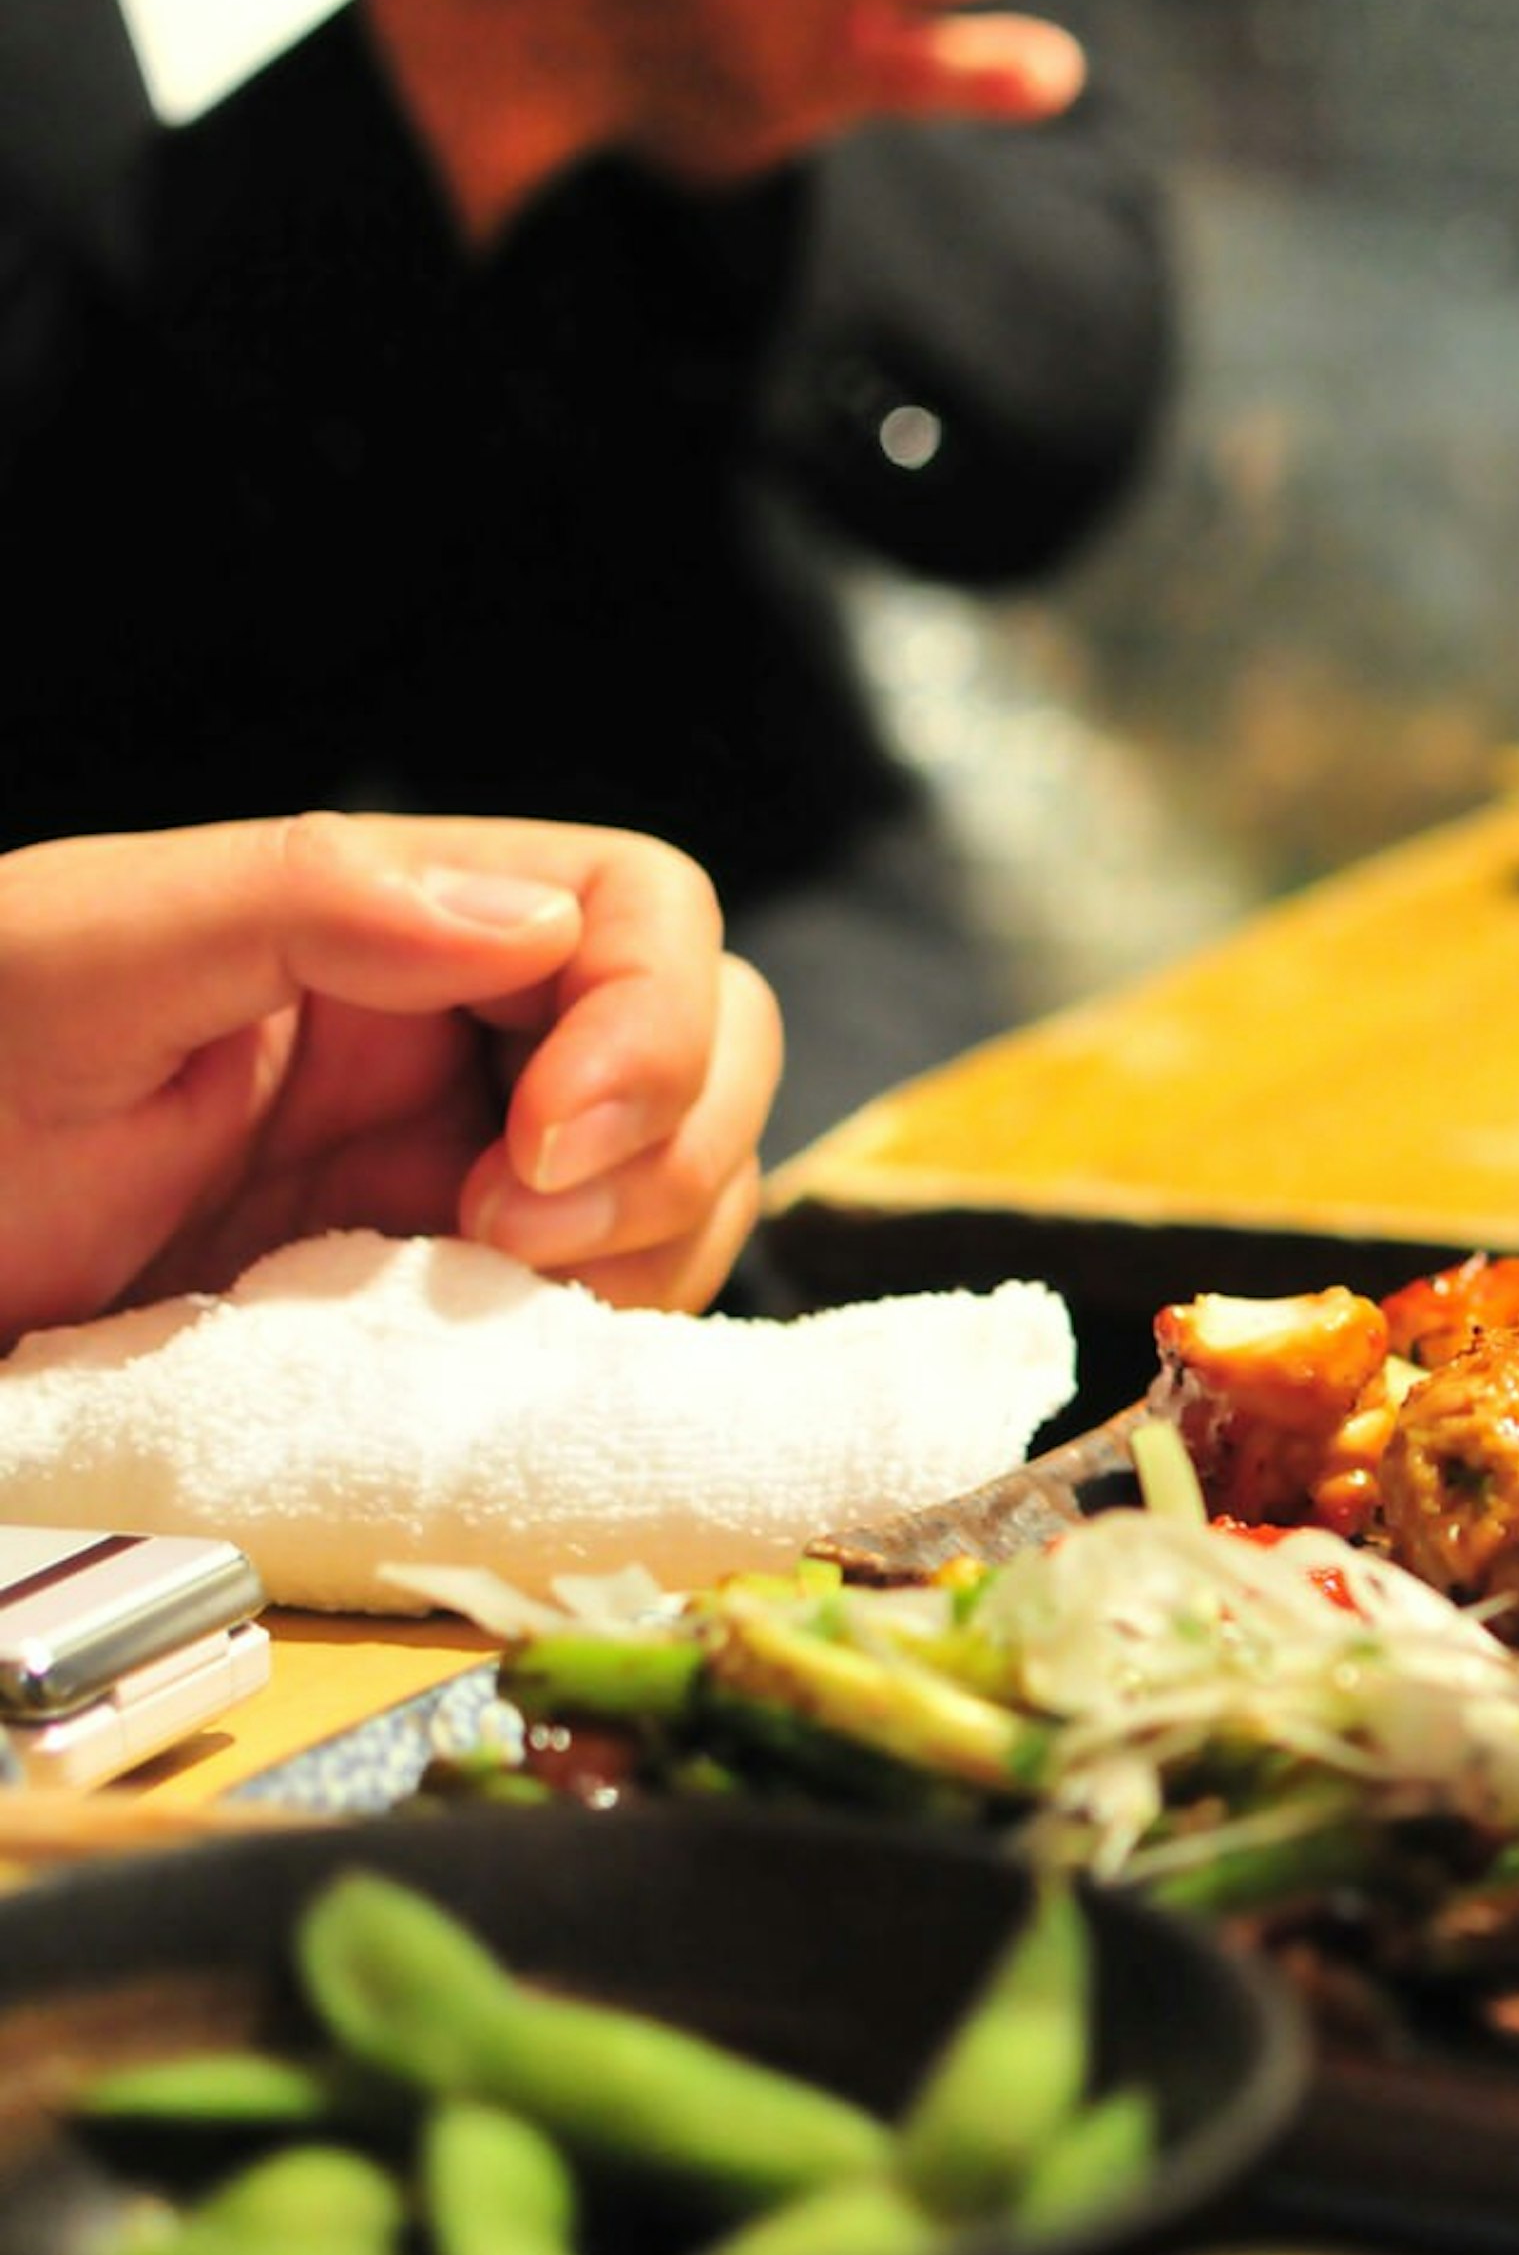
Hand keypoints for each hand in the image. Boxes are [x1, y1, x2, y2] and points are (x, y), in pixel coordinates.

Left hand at [0, 814, 782, 1345]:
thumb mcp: (69, 961)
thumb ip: (303, 898)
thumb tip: (537, 918)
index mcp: (386, 924)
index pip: (639, 909)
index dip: (651, 1023)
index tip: (542, 1151)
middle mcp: (456, 1036)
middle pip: (713, 1036)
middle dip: (670, 1143)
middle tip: (514, 1242)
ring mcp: (466, 1172)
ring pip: (694, 1177)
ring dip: (647, 1246)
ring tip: (486, 1304)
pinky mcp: (451, 1304)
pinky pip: (621, 1301)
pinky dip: (606, 1332)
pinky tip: (484, 1356)